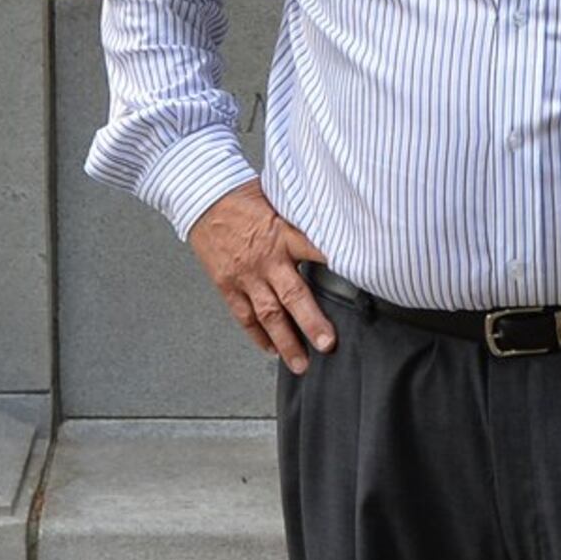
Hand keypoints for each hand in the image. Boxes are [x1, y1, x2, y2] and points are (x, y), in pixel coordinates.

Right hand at [187, 181, 338, 374]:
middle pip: (293, 295)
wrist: (202, 198)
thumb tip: (333, 223)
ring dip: (286, 341)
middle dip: (311, 322)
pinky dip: (257, 335)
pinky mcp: (227, 284)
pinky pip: (244, 315)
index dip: (338, 265)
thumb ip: (301, 219)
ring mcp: (245, 275)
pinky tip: (271, 348)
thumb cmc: (243, 196)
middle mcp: (266, 259)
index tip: (358, 281)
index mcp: (282, 234)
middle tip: (327, 344)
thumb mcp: (279, 198)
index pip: (316, 251)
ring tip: (301, 363)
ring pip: (268, 314)